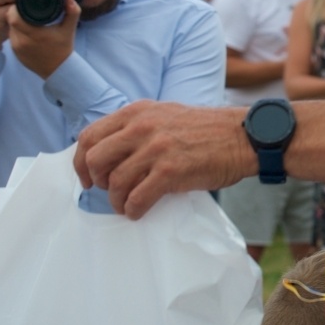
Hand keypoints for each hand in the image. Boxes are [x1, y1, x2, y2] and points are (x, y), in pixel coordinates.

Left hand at [8, 0, 78, 78]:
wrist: (58, 70)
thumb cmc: (63, 48)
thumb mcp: (69, 28)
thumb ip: (72, 11)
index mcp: (34, 33)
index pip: (13, 16)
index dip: (16, 7)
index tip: (23, 2)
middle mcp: (22, 41)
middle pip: (10, 20)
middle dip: (16, 13)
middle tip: (25, 8)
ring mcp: (16, 47)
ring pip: (10, 28)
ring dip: (15, 22)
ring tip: (26, 18)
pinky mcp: (14, 52)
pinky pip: (11, 36)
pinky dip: (16, 31)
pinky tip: (25, 30)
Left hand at [76, 102, 253, 217]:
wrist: (243, 137)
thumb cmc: (207, 131)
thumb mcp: (165, 115)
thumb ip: (137, 127)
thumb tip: (112, 153)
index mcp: (137, 112)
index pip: (90, 136)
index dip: (81, 162)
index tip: (87, 177)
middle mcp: (142, 127)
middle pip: (95, 159)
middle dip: (97, 181)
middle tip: (109, 191)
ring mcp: (156, 148)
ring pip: (115, 182)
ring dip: (117, 200)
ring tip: (127, 205)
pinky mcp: (170, 171)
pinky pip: (137, 198)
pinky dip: (133, 210)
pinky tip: (139, 212)